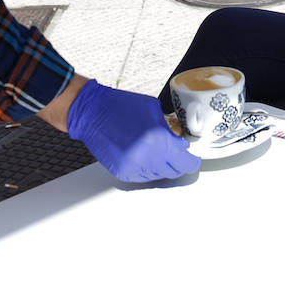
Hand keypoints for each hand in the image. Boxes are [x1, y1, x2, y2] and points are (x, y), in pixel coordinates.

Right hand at [66, 80, 200, 182]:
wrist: (92, 113)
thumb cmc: (120, 106)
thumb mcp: (153, 110)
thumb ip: (169, 128)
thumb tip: (180, 142)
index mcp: (158, 139)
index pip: (185, 162)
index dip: (192, 160)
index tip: (192, 157)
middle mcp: (147, 157)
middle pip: (174, 172)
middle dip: (179, 163)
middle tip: (178, 153)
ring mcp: (133, 168)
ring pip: (159, 176)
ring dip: (163, 166)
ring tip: (157, 150)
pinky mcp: (122, 172)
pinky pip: (143, 177)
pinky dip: (148, 168)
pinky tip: (144, 154)